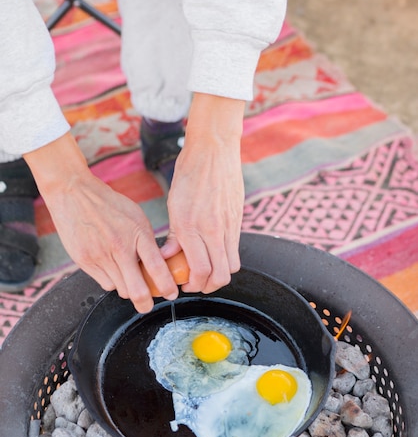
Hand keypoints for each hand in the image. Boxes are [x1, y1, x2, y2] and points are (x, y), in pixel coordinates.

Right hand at [24, 133, 178, 312]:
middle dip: (145, 303)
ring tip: (127, 276)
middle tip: (148, 304)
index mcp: (138, 234)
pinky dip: (111, 280)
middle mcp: (119, 248)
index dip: (167, 286)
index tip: (171, 294)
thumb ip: (147, 242)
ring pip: (121, 289)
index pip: (157, 268)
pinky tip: (111, 267)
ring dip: (127, 288)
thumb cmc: (109, 204)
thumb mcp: (137, 217)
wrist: (74, 193)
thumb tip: (158, 267)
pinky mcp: (85, 262)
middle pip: (137, 290)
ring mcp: (101, 256)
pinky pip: (104, 284)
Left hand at [162, 93, 245, 293]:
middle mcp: (212, 229)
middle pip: (220, 275)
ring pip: (232, 266)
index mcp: (190, 226)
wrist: (214, 150)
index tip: (185, 284)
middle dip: (208, 286)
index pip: (200, 270)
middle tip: (197, 283)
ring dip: (220, 274)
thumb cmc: (189, 174)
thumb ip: (174, 235)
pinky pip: (235, 249)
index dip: (194, 285)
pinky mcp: (238, 220)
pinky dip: (226, 257)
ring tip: (207, 270)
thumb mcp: (174, 204)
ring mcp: (228, 225)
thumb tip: (168, 257)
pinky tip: (214, 251)